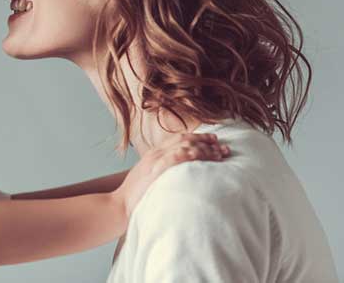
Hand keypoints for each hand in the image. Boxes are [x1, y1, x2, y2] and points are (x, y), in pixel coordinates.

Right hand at [114, 133, 229, 217]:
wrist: (120, 206)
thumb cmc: (135, 197)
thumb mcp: (148, 178)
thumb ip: (162, 172)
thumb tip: (180, 174)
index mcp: (153, 153)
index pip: (178, 138)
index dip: (197, 137)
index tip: (213, 140)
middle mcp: (155, 153)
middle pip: (184, 139)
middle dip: (206, 141)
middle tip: (223, 147)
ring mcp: (156, 160)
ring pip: (184, 146)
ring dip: (205, 149)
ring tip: (220, 154)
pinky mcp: (157, 169)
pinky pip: (178, 156)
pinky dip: (193, 155)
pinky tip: (205, 158)